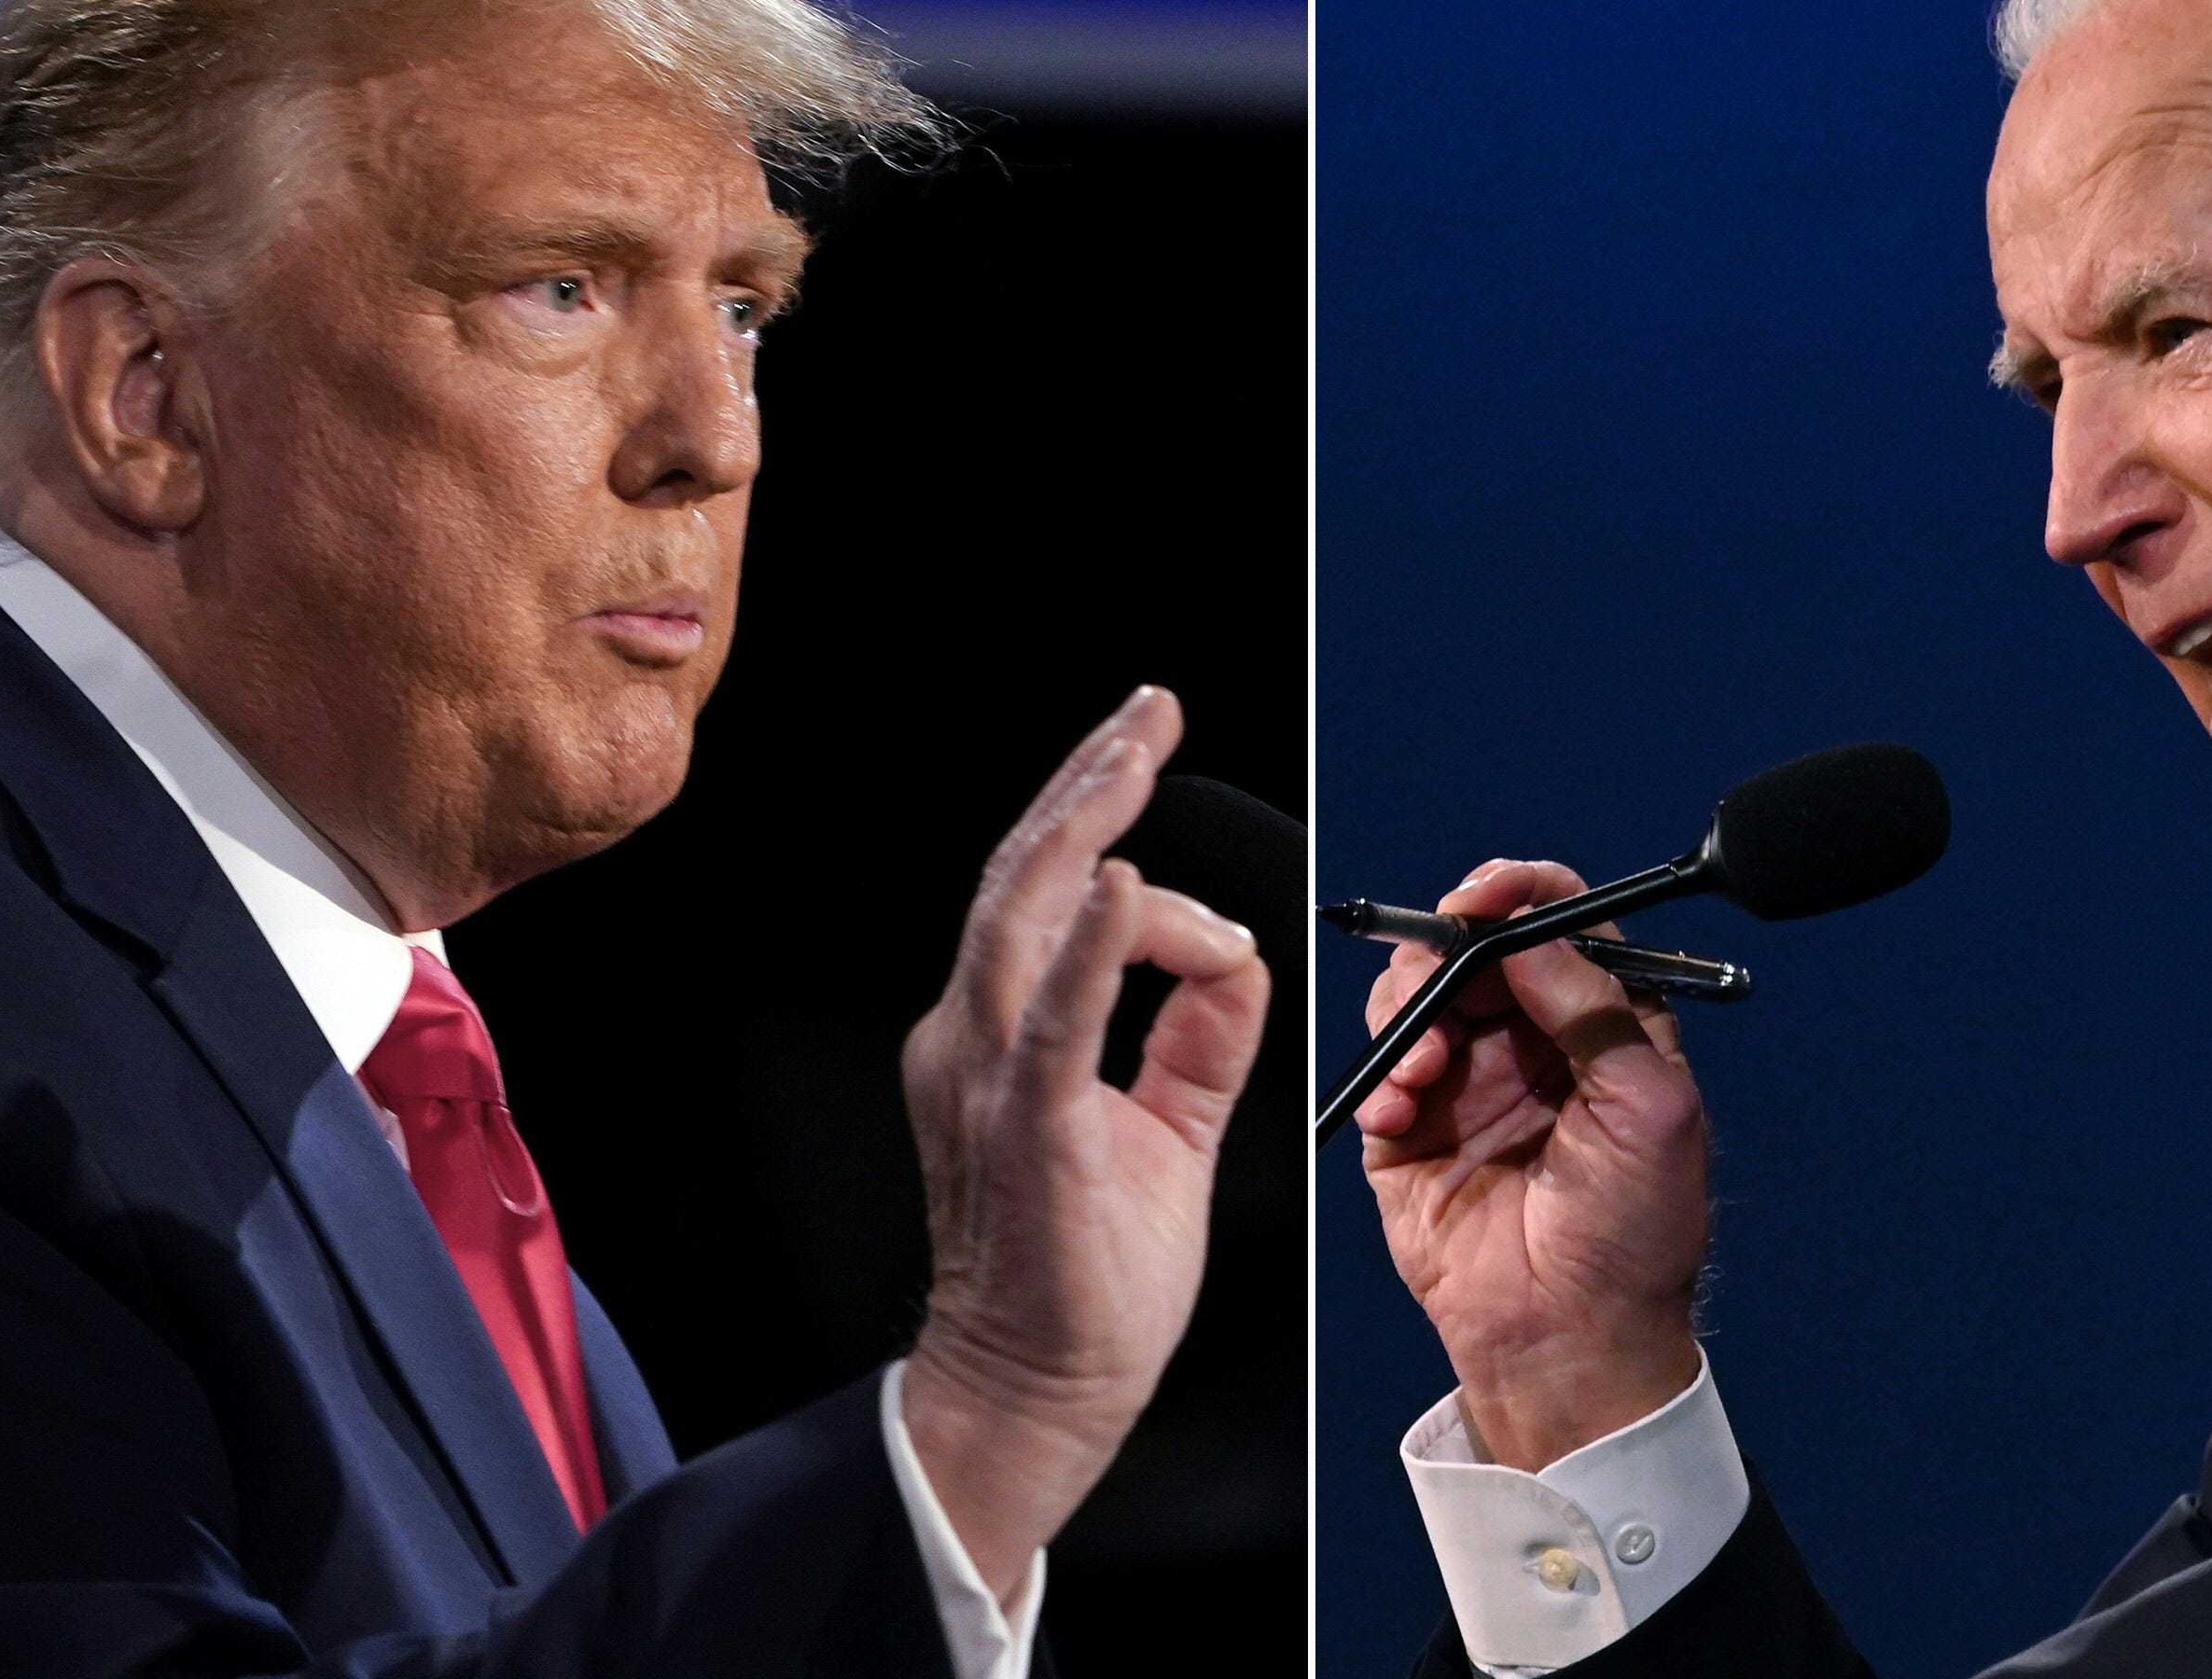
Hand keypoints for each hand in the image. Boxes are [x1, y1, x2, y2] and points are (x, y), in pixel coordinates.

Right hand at [898, 687, 1271, 1600]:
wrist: (1039, 1391)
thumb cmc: (1089, 1276)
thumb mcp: (1166, 1126)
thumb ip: (1197, 1035)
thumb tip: (1236, 953)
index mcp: (1001, 1035)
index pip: (1053, 901)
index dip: (1110, 831)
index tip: (1157, 770)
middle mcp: (975, 1037)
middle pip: (1025, 877)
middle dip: (1091, 781)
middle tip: (1148, 711)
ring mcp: (989, 1078)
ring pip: (1024, 916)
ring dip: (1086, 823)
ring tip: (1135, 751)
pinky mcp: (1026, 1129)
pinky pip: (1053, 1022)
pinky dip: (1087, 948)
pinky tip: (1123, 886)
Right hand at [1360, 860, 1709, 1471]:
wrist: (1571, 1343)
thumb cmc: (1635, 1239)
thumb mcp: (1651, 1107)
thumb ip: (1597, 1008)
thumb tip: (1534, 933)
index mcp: (1604, 1028)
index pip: (1562, 926)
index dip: (1523, 895)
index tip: (1487, 897)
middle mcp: (1532, 1045)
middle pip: (1475, 948)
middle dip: (1448, 950)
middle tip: (1441, 973)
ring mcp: (1467, 1085)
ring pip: (1418, 995)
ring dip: (1410, 1009)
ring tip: (1426, 1064)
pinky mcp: (1410, 1133)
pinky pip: (1380, 1069)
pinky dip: (1382, 1074)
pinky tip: (1402, 1108)